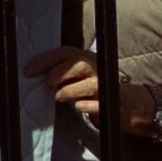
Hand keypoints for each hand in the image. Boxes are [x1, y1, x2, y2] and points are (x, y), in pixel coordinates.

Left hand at [25, 48, 160, 139]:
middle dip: (58, 72)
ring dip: (70, 90)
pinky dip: (89, 106)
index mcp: (89, 61)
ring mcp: (108, 87)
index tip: (28, 70)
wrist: (133, 105)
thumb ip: (63, 76)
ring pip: (89, 83)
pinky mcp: (115, 105)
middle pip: (78, 63)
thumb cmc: (100, 92)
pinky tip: (79, 107)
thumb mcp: (81, 79)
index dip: (46, 60)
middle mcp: (98, 69)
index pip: (66, 53)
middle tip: (45, 84)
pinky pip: (101, 104)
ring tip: (58, 97)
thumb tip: (37, 77)